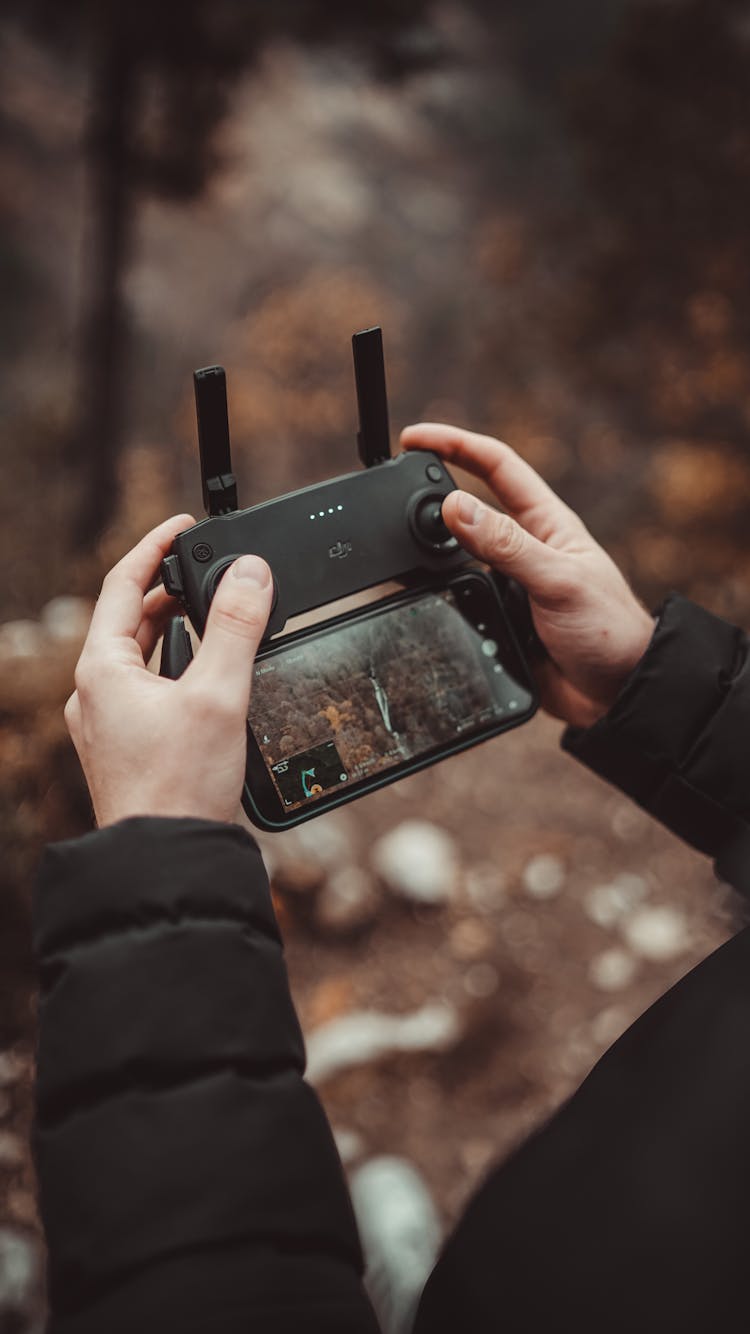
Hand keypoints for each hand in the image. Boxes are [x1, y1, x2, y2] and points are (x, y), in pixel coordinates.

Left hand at [65, 515, 273, 826]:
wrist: (166, 859)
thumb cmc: (179, 786)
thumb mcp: (218, 695)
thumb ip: (235, 627)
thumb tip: (250, 572)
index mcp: (101, 670)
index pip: (124, 584)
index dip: (156, 547)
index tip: (186, 526)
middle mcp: (95, 694)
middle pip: (130, 620)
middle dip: (171, 590)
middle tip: (210, 569)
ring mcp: (107, 724)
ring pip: (139, 657)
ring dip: (175, 630)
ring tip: (215, 615)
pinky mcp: (128, 748)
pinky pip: (148, 689)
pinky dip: (177, 668)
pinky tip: (210, 679)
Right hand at [401, 423, 655, 728]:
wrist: (618, 695)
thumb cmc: (610, 630)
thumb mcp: (557, 580)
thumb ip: (507, 545)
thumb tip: (455, 506)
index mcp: (546, 523)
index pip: (496, 466)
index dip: (456, 445)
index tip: (414, 438)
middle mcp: (524, 548)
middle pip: (468, 508)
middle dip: (431, 493)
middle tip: (394, 489)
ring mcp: (509, 585)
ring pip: (455, 559)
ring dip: (428, 554)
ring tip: (397, 550)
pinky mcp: (498, 620)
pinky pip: (457, 601)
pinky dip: (434, 598)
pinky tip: (416, 601)